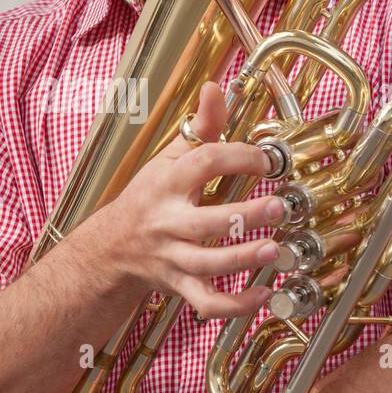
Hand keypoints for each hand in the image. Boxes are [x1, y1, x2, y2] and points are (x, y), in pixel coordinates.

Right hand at [84, 82, 283, 318]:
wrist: (111, 249)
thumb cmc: (149, 198)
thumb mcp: (170, 159)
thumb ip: (201, 126)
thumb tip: (216, 86)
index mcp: (168, 183)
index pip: (203, 163)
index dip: (238, 157)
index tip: (267, 160)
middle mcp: (168, 221)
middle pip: (206, 221)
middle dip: (244, 216)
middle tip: (280, 207)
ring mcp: (173, 257)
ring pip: (207, 264)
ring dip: (242, 259)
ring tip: (275, 251)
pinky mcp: (179, 286)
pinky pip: (206, 302)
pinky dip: (235, 305)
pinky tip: (263, 295)